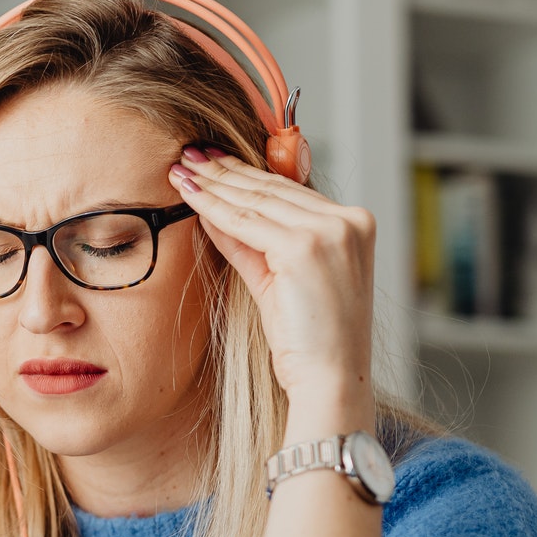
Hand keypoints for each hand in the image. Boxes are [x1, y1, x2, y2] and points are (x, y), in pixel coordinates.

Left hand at [169, 148, 375, 409]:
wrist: (329, 381)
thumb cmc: (309, 342)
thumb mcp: (280, 281)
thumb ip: (252, 244)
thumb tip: (215, 213)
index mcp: (354, 225)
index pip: (289, 190)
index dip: (246, 174)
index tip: (213, 161)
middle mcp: (349, 221)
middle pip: (272, 188)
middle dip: (225, 171)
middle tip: (189, 155)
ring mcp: (330, 232)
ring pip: (256, 200)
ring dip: (214, 183)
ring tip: (182, 170)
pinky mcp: (306, 247)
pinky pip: (246, 221)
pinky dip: (214, 207)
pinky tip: (190, 195)